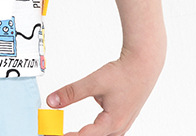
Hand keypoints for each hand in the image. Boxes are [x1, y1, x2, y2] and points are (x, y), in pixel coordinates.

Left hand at [46, 49, 163, 135]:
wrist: (143, 66)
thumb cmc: (124, 74)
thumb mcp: (93, 82)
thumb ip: (71, 93)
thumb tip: (52, 102)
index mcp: (112, 123)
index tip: (55, 135)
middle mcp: (119, 127)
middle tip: (60, 132)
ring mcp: (123, 124)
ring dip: (87, 134)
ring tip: (71, 132)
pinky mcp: (123, 118)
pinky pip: (109, 132)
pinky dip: (96, 131)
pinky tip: (90, 128)